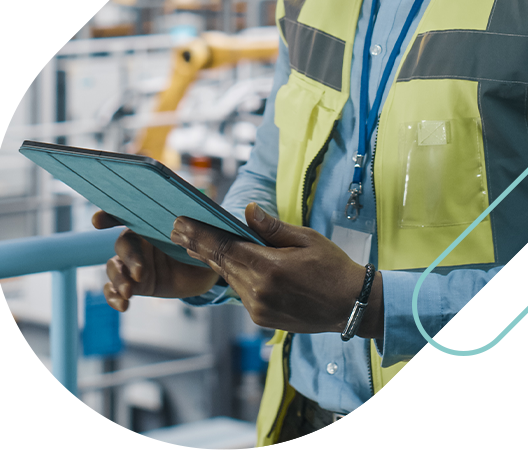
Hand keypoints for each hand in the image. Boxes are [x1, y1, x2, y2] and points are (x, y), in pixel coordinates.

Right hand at [92, 211, 220, 311]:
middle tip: (140, 273)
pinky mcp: (135, 284)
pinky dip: (114, 297)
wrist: (206, 271)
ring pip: (114, 268)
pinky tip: (123, 305)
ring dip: (118, 280)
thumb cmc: (204, 244)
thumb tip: (190, 227)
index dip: (110, 216)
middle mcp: (139, 241)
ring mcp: (134, 264)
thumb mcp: (205, 235)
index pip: (127, 215)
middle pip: (122, 245)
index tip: (97, 221)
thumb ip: (196, 230)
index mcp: (152, 223)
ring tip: (128, 292)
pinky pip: (115, 290)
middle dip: (128, 258)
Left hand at [171, 203, 383, 337]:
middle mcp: (258, 291)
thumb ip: (273, 228)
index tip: (180, 223)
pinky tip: (228, 264)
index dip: (199, 235)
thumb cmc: (332, 267)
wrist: (350, 305)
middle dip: (198, 245)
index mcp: (269, 268)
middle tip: (178, 230)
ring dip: (215, 261)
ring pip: (229, 278)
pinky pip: (241, 292)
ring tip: (195, 244)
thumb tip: (248, 210)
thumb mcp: (307, 239)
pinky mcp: (261, 318)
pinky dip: (234, 276)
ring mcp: (258, 308)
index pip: (223, 247)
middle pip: (220, 264)